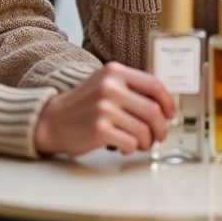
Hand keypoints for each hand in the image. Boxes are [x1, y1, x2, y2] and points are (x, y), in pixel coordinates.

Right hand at [33, 62, 173, 156]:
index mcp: (115, 72)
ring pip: (144, 130)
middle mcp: (110, 87)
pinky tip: (124, 146)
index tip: (170, 114)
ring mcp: (104, 108)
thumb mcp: (105, 84)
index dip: (168, 102)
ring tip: (141, 144)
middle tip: (159, 136)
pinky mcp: (99, 130)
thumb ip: (130, 88)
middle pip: (152, 110)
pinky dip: (132, 148)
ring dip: (147, 142)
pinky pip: (130, 143)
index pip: (154, 85)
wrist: (51, 120)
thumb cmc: (83, 105)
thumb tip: (162, 104)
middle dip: (161, 128)